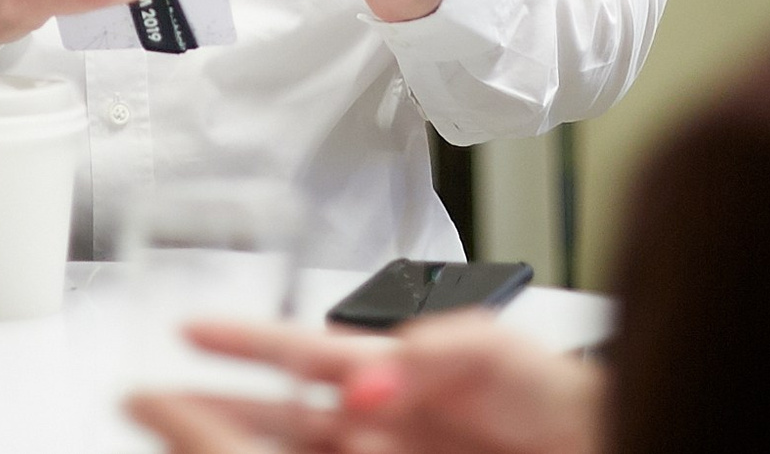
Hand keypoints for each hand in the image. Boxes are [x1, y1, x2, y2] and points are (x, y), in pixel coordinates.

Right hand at [123, 313, 602, 453]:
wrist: (623, 440)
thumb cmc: (572, 401)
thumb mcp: (500, 353)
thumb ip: (434, 349)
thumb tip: (368, 368)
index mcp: (402, 372)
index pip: (306, 354)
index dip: (247, 341)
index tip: (192, 328)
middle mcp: (386, 422)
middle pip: (281, 418)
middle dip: (213, 405)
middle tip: (146, 398)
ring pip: (298, 453)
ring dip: (240, 440)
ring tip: (181, 428)